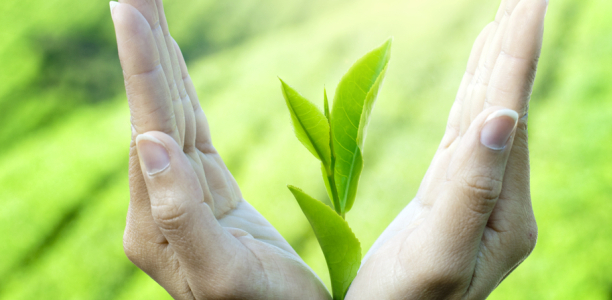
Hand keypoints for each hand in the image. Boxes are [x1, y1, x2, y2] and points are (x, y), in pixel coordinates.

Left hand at [110, 1, 329, 298]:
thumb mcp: (224, 274)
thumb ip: (181, 214)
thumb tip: (146, 144)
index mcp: (155, 221)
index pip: (148, 128)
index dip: (141, 67)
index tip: (129, 8)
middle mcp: (159, 203)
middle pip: (151, 110)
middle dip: (144, 46)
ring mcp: (182, 195)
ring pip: (169, 114)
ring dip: (159, 60)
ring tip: (146, 8)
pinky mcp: (209, 192)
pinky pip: (191, 129)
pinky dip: (180, 90)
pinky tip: (171, 62)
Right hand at [346, 0, 545, 298]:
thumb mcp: (442, 254)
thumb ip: (472, 189)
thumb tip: (502, 116)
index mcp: (507, 211)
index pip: (514, 116)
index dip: (521, 57)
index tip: (534, 1)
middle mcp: (500, 199)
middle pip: (509, 106)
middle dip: (517, 46)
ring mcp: (475, 195)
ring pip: (487, 115)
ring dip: (498, 64)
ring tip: (507, 17)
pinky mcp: (447, 195)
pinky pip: (463, 133)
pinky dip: (471, 95)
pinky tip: (478, 72)